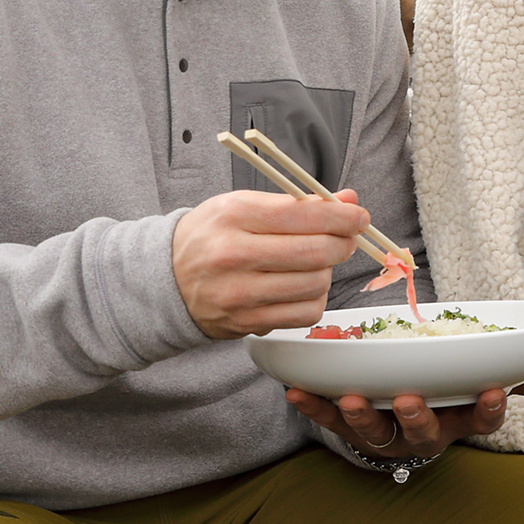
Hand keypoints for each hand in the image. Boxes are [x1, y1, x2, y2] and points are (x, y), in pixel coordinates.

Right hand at [172, 189, 370, 340]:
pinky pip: (305, 313)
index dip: (343, 216)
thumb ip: (298, 203)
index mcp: (235, 215)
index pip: (305, 214)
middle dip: (342, 243)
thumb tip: (349, 200)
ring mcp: (239, 293)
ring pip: (315, 283)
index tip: (358, 216)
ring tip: (314, 263)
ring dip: (327, 272)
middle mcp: (234, 254)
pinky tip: (303, 287)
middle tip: (345, 239)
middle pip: (315, 251)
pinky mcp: (246, 323)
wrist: (165, 279)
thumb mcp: (244, 205)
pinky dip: (315, 299)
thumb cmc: (211, 236)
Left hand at [286, 367, 523, 460]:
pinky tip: (296, 391)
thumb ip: (519, 378)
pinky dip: (312, 408)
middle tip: (409, 398)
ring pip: (374, 430)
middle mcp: (423, 432)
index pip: (481, 418)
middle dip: (416, 416)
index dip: (488, 409)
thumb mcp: (480, 385)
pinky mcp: (348, 426)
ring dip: (361, 415)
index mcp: (458, 418)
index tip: (494, 390)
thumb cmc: (446, 393)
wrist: (399, 418)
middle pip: (424, 432)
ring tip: (349, 397)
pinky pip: (328, 420)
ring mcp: (385, 432)